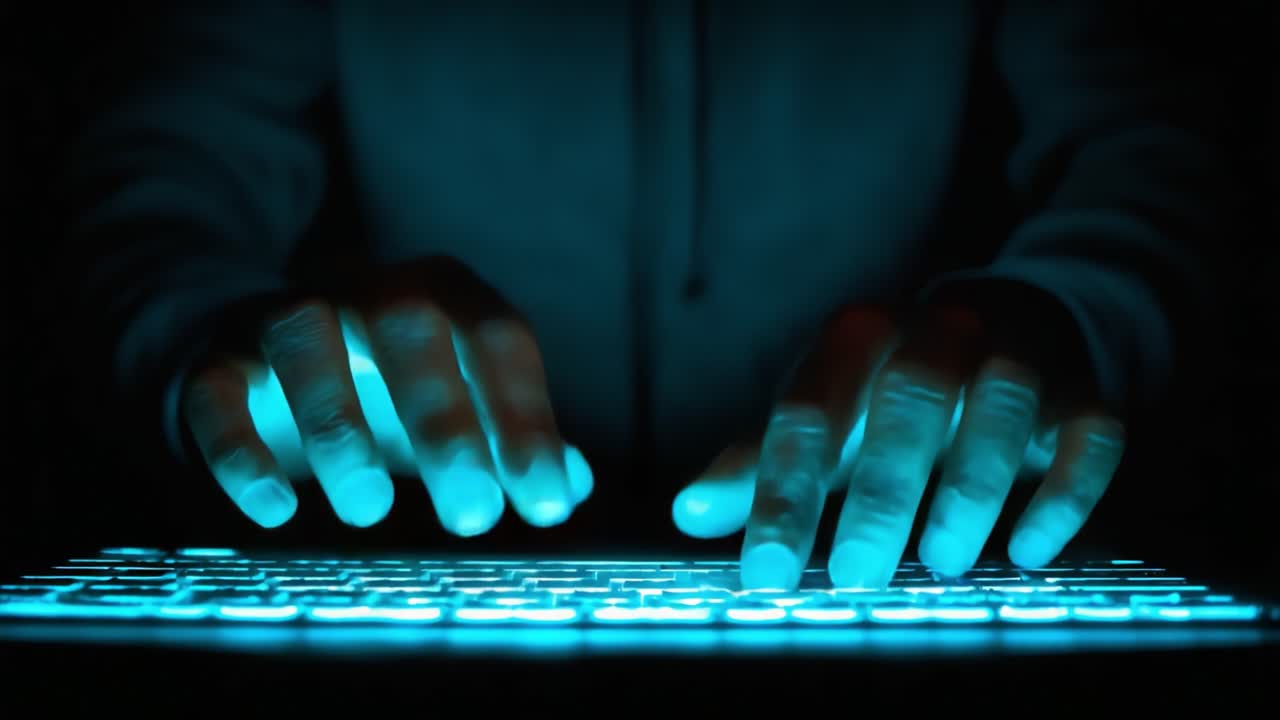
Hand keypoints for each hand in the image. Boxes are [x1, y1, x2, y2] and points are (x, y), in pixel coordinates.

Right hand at [180, 258, 591, 532]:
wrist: (260, 356)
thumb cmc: (383, 388)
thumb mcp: (453, 406)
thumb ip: (510, 437)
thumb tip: (573, 483)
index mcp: (442, 291)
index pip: (497, 336)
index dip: (525, 417)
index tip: (545, 502)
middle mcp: (366, 285)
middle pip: (409, 324)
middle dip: (445, 422)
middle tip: (470, 516)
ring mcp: (284, 312)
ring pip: (305, 338)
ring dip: (340, 427)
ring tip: (367, 510)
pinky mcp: (215, 356)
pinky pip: (217, 387)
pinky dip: (240, 447)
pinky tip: (274, 508)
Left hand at [673, 305, 1124, 588]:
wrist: (1006, 324)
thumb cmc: (886, 389)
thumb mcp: (822, 417)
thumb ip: (759, 464)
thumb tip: (689, 512)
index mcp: (856, 336)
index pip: (808, 413)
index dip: (783, 496)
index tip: (768, 575)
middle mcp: (938, 330)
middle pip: (909, 401)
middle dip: (881, 496)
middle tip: (858, 577)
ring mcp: (1017, 354)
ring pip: (1002, 407)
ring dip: (969, 490)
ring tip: (942, 563)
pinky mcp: (1084, 390)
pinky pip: (1089, 434)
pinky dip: (1065, 493)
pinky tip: (1030, 551)